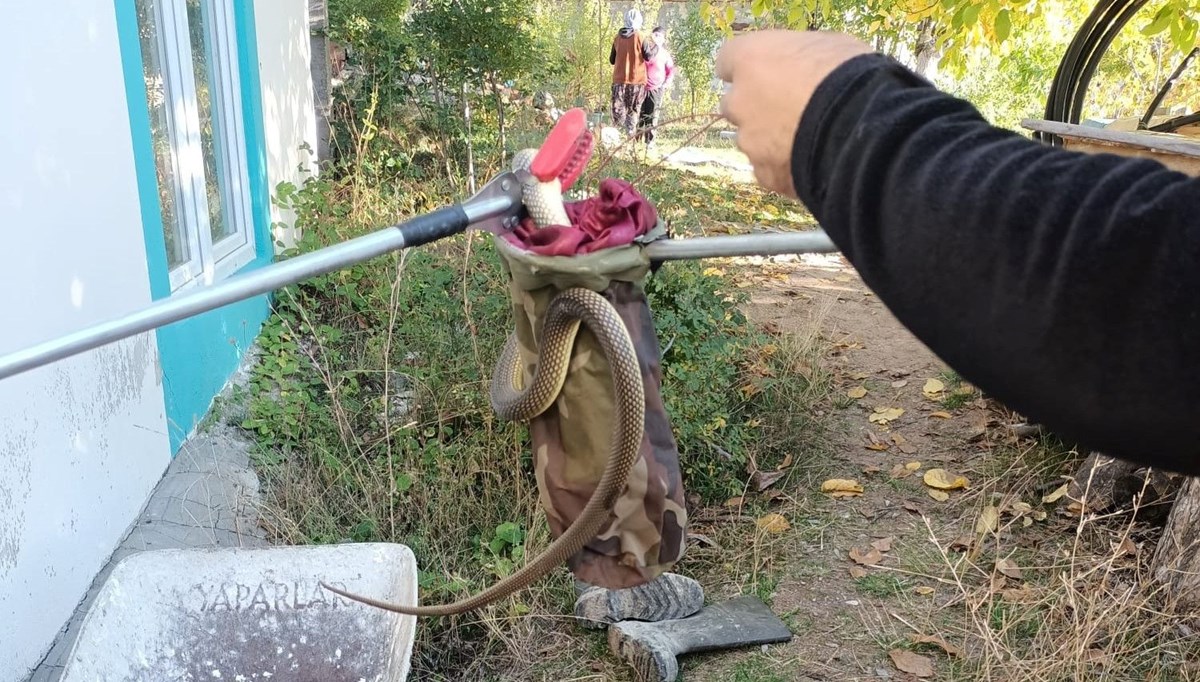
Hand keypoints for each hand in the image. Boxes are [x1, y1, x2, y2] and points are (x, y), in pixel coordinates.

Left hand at [716, 31, 871, 197]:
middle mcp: (739, 101)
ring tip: (806, 140)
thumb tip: (800, 68)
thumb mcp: (826, 46)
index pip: (728, 60)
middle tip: (787, 108)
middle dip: (755, 107)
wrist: (863, 131)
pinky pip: (769, 169)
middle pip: (735, 104)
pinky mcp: (765, 175)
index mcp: (750, 59)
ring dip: (769, 139)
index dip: (748, 68)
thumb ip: (797, 59)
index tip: (762, 72)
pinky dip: (784, 166)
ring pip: (751, 140)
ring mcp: (749, 142)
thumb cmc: (849, 75)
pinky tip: (811, 162)